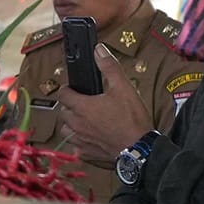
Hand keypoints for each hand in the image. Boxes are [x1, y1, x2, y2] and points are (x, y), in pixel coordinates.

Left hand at [58, 46, 155, 161]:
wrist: (140, 148)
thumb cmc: (132, 119)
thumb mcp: (123, 88)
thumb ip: (109, 67)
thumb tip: (99, 50)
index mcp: (82, 107)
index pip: (63, 94)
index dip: (66, 88)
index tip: (72, 87)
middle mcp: (77, 124)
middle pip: (63, 112)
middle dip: (68, 105)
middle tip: (80, 101)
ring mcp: (81, 140)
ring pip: (65, 130)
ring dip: (70, 123)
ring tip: (81, 118)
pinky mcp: (88, 152)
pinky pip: (75, 145)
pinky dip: (78, 140)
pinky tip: (88, 136)